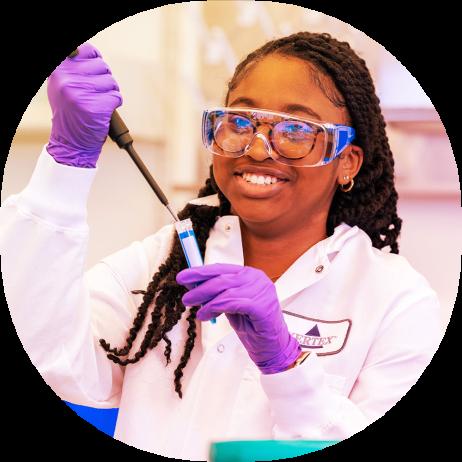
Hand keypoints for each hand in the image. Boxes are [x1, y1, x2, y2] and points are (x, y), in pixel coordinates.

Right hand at [46, 42, 122, 167]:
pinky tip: (104, 111)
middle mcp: (67, 80)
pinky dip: (114, 104)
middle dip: (104, 80)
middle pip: (102, 66)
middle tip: (96, 93)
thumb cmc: (71, 112)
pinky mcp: (95, 107)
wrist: (71, 141)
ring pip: (111, 82)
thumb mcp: (62, 85)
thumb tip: (84, 51)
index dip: (96, 60)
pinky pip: (116, 97)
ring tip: (98, 103)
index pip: (87, 50)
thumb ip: (72, 68)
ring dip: (110, 92)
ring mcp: (81, 94)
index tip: (94, 71)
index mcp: (58, 70)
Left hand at [176, 263, 300, 373]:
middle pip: (222, 278)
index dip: (201, 272)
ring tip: (198, 312)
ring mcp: (262, 291)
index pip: (222, 268)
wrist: (272, 347)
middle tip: (186, 297)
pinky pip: (233, 303)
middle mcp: (257, 279)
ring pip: (226, 290)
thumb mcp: (230, 305)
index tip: (184, 277)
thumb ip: (216, 294)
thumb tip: (193, 285)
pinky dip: (216, 307)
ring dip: (207, 301)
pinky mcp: (262, 305)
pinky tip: (207, 314)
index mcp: (250, 275)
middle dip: (200, 287)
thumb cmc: (253, 326)